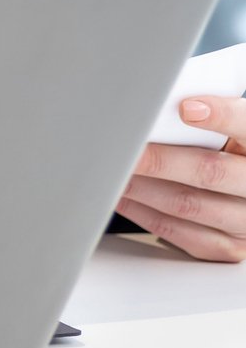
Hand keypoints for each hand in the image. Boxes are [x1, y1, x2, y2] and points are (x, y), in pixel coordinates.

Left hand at [117, 96, 245, 261]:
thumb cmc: (221, 152)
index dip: (221, 116)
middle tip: (123, 149)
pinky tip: (124, 198)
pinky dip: (145, 214)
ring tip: (113, 172)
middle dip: (158, 160)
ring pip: (188, 205)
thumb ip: (200, 115)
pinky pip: (182, 234)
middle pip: (209, 171)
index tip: (186, 109)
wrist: (240, 191)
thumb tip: (158, 99)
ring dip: (142, 188)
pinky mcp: (230, 247)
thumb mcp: (221, 131)